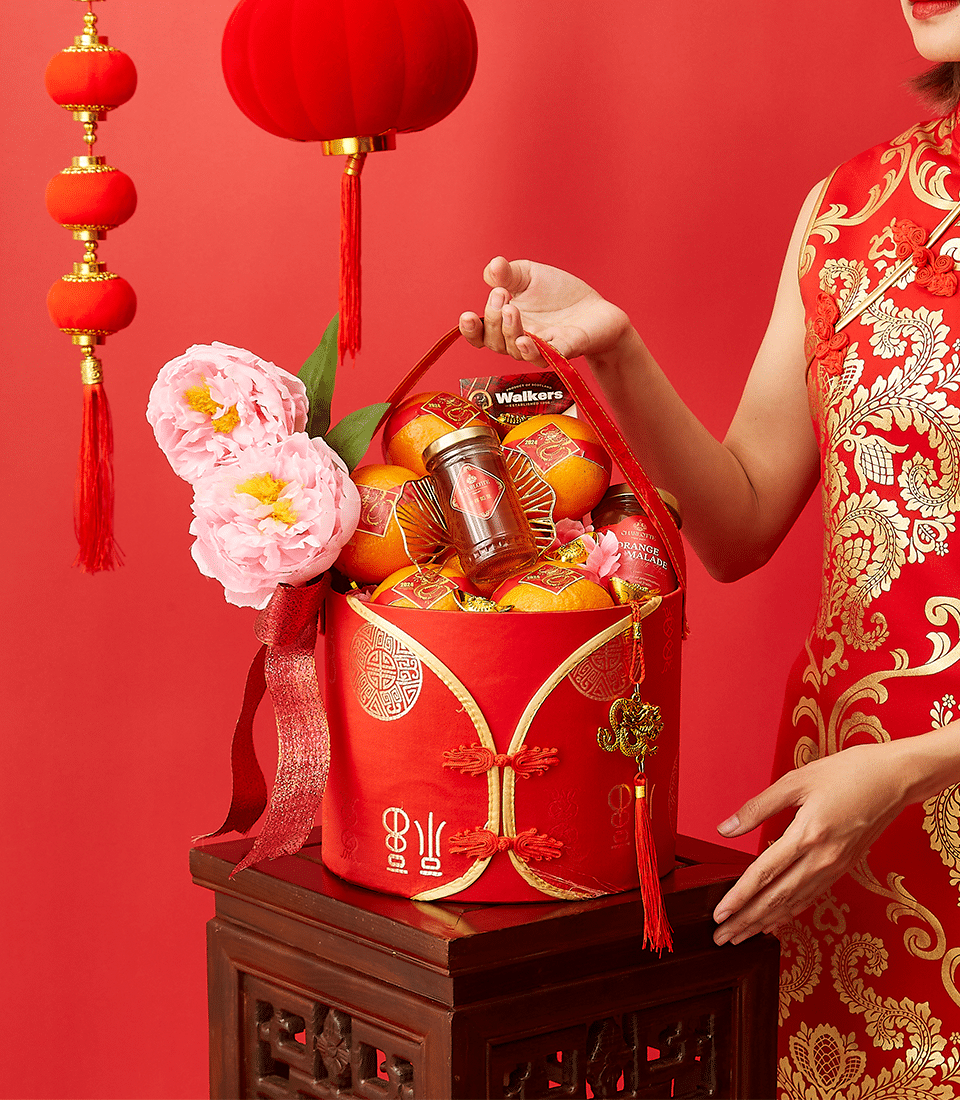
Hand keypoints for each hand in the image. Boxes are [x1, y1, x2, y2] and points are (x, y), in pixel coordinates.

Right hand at [458, 257, 631, 364]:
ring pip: (515, 350)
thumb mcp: (529, 275)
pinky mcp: (563, 351)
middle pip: (495, 342)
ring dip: (509, 331)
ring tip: (512, 309)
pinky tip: (527, 338)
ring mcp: (540, 349)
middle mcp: (518, 341)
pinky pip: (545, 357)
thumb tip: (492, 267)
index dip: (470, 330)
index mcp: (505, 324)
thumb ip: (508, 273)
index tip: (467, 316)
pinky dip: (534, 350)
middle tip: (502, 295)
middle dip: (492, 319)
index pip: (480, 335)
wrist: (595, 308)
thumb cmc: (559, 294)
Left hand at [711, 740, 914, 944]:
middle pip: (777, 898)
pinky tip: (776, 922)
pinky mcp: (843, 867)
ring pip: (794, 902)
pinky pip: (811, 896)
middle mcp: (822, 858)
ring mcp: (835, 866)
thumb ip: (758, 807)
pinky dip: (790, 912)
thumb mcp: (796, 781)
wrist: (895, 779)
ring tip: (741, 936)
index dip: (739, 897)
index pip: (765, 873)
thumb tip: (725, 829)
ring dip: (765, 922)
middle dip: (746, 920)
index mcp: (808, 834)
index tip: (719, 914)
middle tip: (721, 937)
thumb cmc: (847, 772)